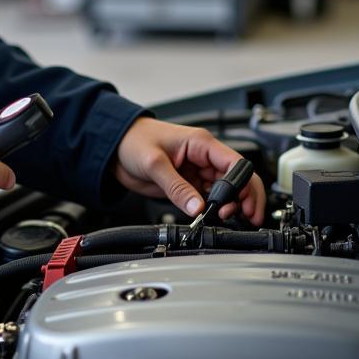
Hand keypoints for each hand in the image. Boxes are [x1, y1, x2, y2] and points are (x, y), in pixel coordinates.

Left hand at [113, 117, 265, 225]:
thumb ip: (177, 187)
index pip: (235, 163)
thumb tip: (197, 208)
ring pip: (225, 191)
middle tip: (244, 216)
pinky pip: (208, 198)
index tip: (244, 203)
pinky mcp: (188, 184)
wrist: (114, 147)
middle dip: (243, 197)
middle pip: (236, 179)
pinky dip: (214, 209)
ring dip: (229, 205)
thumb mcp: (154, 163)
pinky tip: (212, 217)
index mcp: (201, 143)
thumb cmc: (133, 140)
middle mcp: (203, 157)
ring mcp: (197, 171)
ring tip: (224, 218)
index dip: (244, 184)